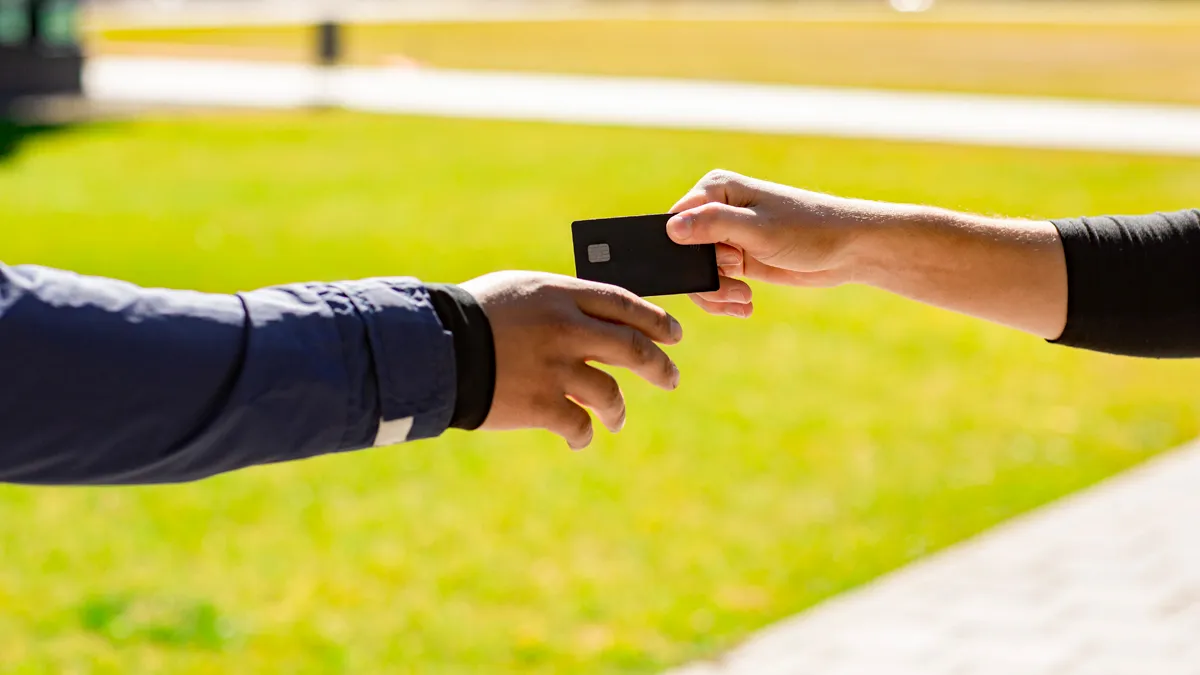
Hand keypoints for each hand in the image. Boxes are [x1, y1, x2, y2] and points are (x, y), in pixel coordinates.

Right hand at [460, 271, 682, 449]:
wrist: (437, 349)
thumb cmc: (471, 316)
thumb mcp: (519, 291)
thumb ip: (557, 303)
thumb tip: (589, 322)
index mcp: (563, 296)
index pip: (625, 305)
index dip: (656, 321)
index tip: (673, 335)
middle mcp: (569, 330)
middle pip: (634, 349)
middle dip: (660, 367)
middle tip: (671, 378)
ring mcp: (558, 369)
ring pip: (610, 394)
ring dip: (617, 410)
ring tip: (617, 418)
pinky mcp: (543, 405)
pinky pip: (579, 426)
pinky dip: (583, 436)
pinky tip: (579, 440)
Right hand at [667, 170, 901, 317]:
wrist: (848, 250)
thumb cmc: (808, 229)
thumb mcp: (757, 228)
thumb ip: (712, 225)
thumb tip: (671, 228)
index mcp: (715, 190)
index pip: (675, 222)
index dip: (686, 250)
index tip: (721, 263)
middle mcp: (717, 211)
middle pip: (684, 254)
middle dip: (705, 279)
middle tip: (735, 288)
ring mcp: (726, 237)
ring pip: (699, 274)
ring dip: (717, 294)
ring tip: (744, 300)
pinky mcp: (738, 260)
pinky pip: (715, 284)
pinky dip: (726, 299)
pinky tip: (746, 304)